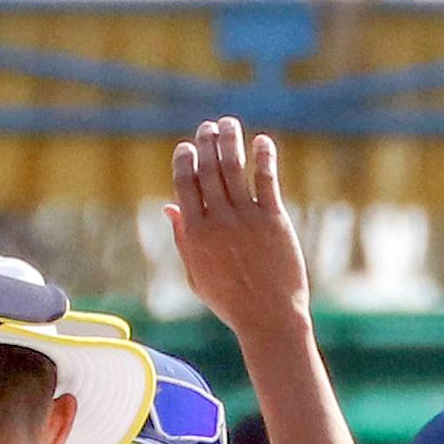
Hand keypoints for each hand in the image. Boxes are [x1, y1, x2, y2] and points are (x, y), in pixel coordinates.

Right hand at [167, 117, 310, 332]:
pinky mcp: (273, 220)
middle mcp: (218, 222)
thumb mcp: (197, 274)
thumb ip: (183, 239)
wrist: (268, 319)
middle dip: (206, 141)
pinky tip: (262, 142)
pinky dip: (263, 156)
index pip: (184, 184)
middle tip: (209, 127)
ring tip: (228, 125)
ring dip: (230, 140)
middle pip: (208, 169)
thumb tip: (170, 207)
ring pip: (234, 167)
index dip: (184, 160)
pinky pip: (266, 180)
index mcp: (195, 234)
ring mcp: (246, 219)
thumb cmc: (231, 302)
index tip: (187, 147)